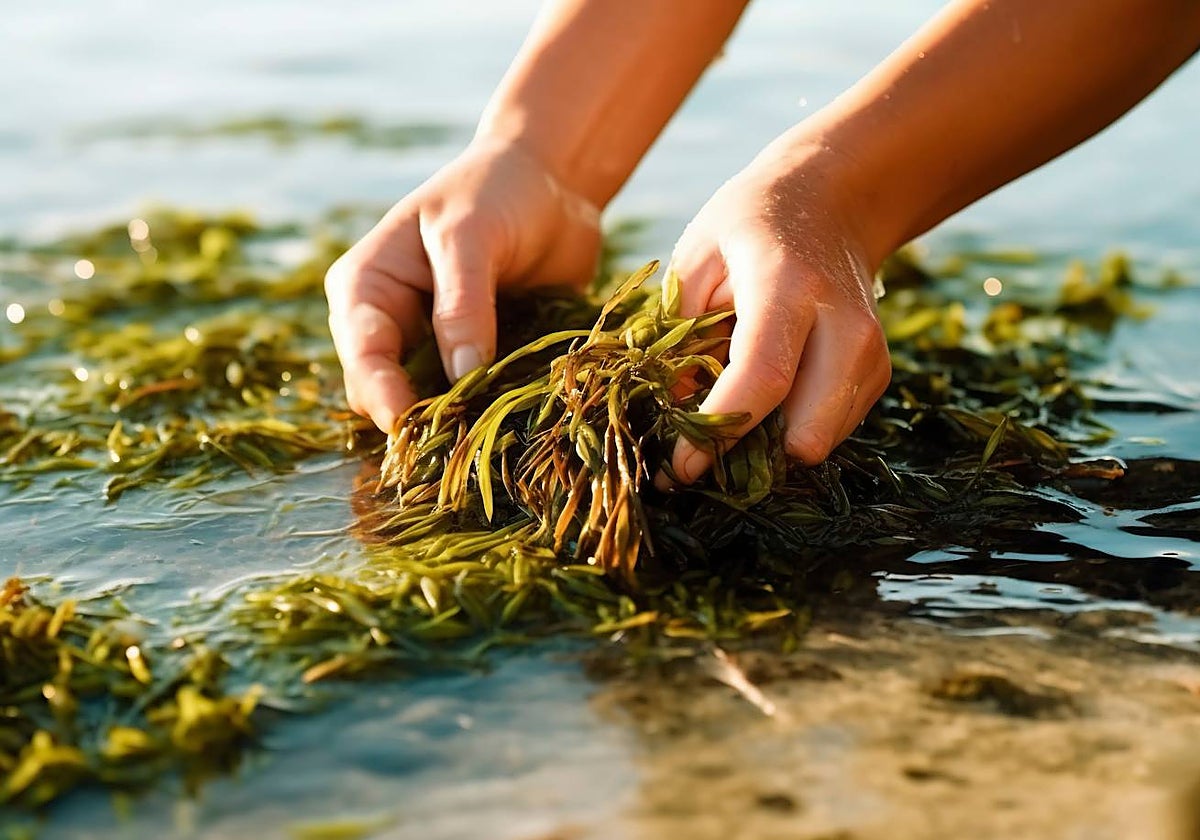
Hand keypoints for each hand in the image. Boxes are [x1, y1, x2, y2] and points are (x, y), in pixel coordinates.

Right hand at [325, 136, 601, 432]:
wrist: (549, 183)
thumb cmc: (496, 192)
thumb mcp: (471, 235)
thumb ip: (462, 304)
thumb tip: (462, 377)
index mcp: (365, 289)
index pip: (362, 356)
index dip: (384, 396)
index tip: (413, 427)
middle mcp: (389, 327)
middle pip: (387, 395)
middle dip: (422, 418)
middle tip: (465, 439)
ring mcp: (432, 349)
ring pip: (432, 407)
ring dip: (461, 422)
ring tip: (494, 435)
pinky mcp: (476, 363)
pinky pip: (476, 403)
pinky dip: (494, 413)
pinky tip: (520, 420)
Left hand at [664, 137, 890, 482]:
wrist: (832, 204)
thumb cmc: (749, 227)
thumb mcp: (695, 258)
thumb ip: (679, 333)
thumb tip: (673, 411)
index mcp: (789, 286)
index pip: (763, 377)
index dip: (719, 432)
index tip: (678, 469)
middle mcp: (844, 324)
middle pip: (809, 430)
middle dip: (750, 458)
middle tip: (700, 453)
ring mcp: (871, 353)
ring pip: (820, 442)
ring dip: (769, 447)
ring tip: (730, 413)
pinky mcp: (878, 374)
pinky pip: (830, 432)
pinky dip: (791, 430)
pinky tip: (766, 398)